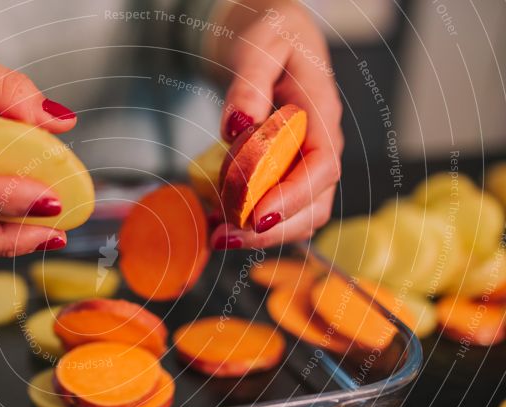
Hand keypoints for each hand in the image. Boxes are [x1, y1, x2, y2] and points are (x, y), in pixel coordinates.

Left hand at [213, 2, 342, 249]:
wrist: (275, 37)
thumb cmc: (270, 37)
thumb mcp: (257, 48)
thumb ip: (248, 85)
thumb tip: (237, 126)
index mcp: (321, 113)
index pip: (322, 167)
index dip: (293, 197)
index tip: (257, 217)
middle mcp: (321, 144)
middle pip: (314, 205)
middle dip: (272, 231)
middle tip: (224, 236)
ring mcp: (308, 162)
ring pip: (301, 216)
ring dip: (262, 235)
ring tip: (218, 235)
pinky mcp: (290, 172)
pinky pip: (281, 208)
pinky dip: (253, 224)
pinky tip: (220, 222)